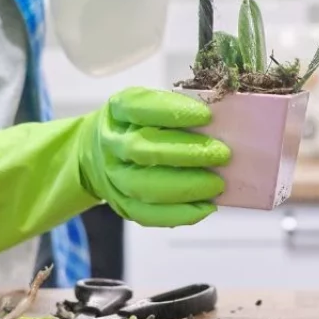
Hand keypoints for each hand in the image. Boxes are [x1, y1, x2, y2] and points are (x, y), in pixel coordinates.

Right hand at [78, 87, 229, 226]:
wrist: (97, 152)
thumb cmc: (135, 124)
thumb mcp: (147, 104)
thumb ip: (175, 108)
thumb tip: (220, 121)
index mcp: (118, 110)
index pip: (139, 109)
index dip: (173, 112)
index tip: (206, 116)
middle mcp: (111, 143)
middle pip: (141, 150)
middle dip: (186, 153)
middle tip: (221, 154)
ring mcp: (113, 176)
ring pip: (143, 186)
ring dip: (185, 187)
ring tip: (217, 183)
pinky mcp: (122, 204)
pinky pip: (148, 214)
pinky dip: (180, 213)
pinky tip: (206, 207)